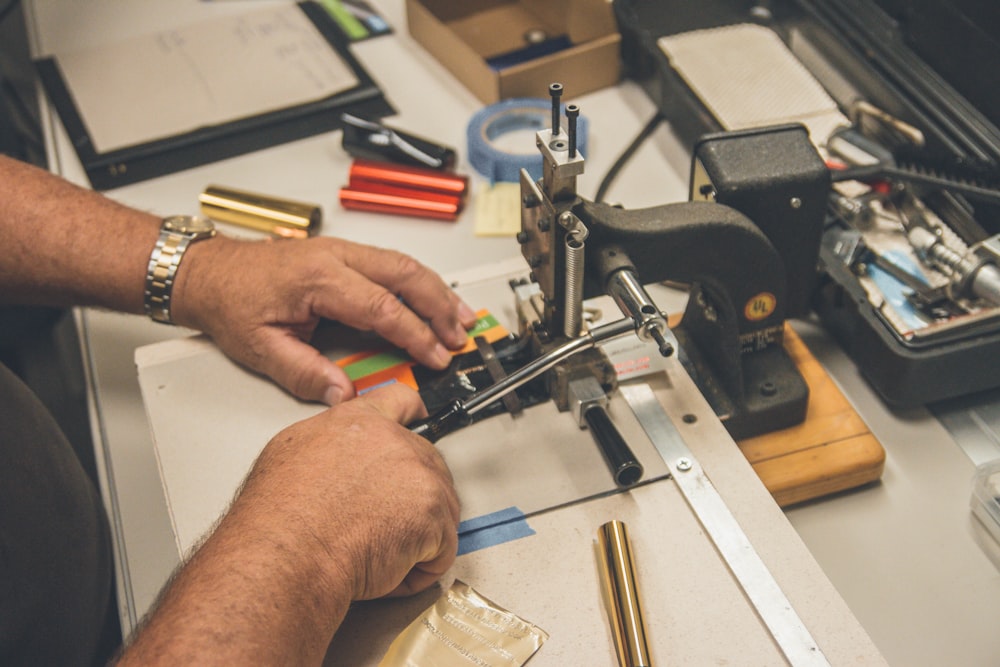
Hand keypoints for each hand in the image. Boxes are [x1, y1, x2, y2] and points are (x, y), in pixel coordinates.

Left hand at [171, 235, 476, 404]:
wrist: (210, 272)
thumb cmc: (232, 302)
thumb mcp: (261, 347)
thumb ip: (305, 373)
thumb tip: (345, 395)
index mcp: (318, 278)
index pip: (382, 307)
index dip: (415, 334)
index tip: (436, 356)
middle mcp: (335, 257)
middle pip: (405, 275)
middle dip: (439, 306)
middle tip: (460, 336)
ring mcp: (342, 251)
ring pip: (404, 264)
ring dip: (437, 291)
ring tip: (462, 317)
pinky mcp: (343, 254)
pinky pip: (392, 264)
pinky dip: (419, 283)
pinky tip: (433, 299)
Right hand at [240, 383, 460, 600]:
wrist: (286, 554)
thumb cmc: (277, 521)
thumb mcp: (289, 455)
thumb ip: (329, 446)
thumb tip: (338, 459)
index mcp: (356, 423)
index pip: (399, 401)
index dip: (414, 418)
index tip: (422, 425)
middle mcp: (392, 440)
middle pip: (428, 464)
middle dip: (414, 499)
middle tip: (381, 527)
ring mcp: (418, 474)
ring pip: (439, 509)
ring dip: (414, 537)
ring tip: (373, 552)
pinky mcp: (432, 512)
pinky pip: (441, 550)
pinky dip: (419, 571)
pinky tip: (387, 570)